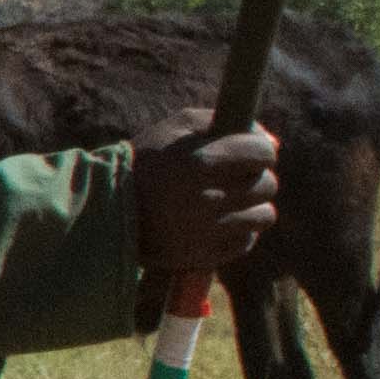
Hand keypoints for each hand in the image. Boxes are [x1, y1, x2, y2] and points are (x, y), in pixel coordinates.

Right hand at [135, 124, 280, 278]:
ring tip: (228, 201)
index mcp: (202, 161)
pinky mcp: (205, 255)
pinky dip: (239, 231)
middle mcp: (209, 197)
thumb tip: (271, 141)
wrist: (107, 210)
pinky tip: (218, 222)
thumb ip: (225, 123)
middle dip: (254, 178)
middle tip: (233, 178)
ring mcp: (208, 230)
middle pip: (267, 184)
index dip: (260, 151)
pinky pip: (247, 240)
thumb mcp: (177, 128)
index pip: (263, 152)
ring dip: (252, 206)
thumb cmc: (147, 161)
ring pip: (265, 215)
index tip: (248, 154)